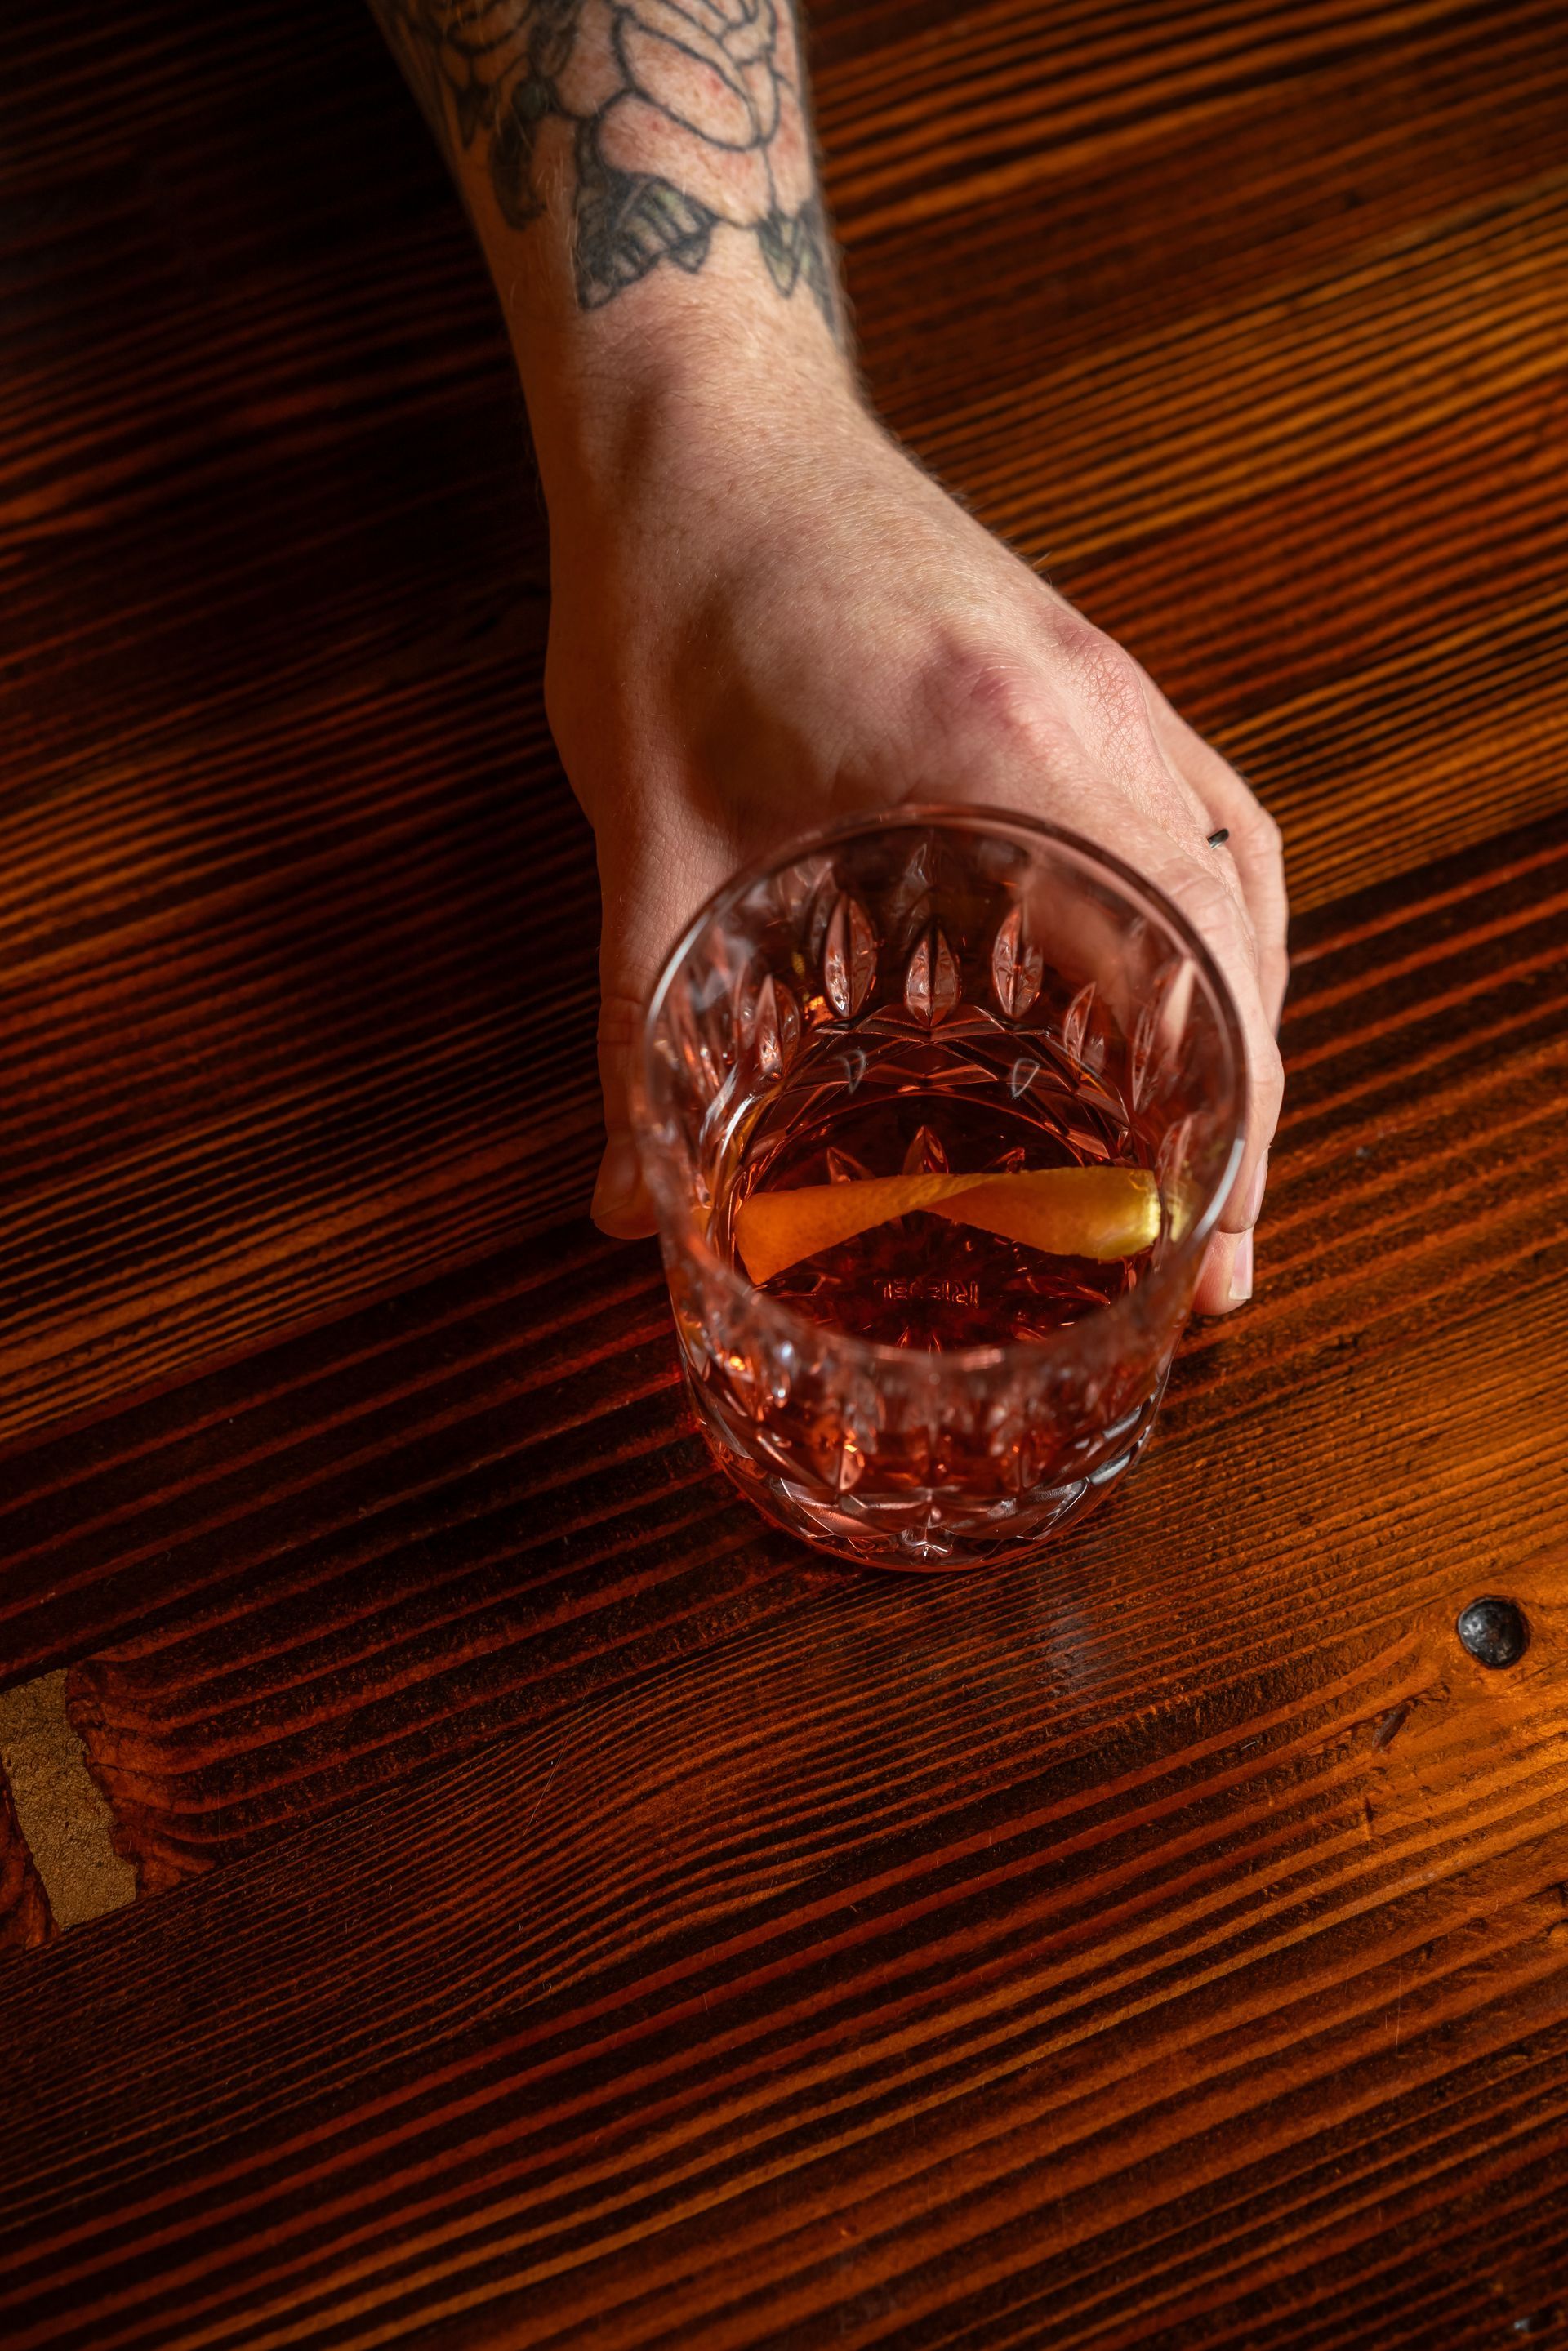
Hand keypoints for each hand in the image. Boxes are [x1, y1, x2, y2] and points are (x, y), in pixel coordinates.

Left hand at [546, 378, 1285, 1314]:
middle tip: (1205, 1257)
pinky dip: (1219, 923)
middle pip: (1239, 941)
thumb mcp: (648, 831)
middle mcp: (1093, 711)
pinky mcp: (1086, 667)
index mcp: (1001, 747)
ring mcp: (1108, 681)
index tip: (1207, 1250)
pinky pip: (1209, 810)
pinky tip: (1181, 995)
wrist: (702, 417)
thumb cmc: (672, 594)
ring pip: (1243, 879)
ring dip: (1244, 1023)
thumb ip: (640, 1024)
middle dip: (1243, 1113)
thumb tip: (623, 1199)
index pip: (1186, 958)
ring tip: (1208, 1157)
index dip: (1221, 1124)